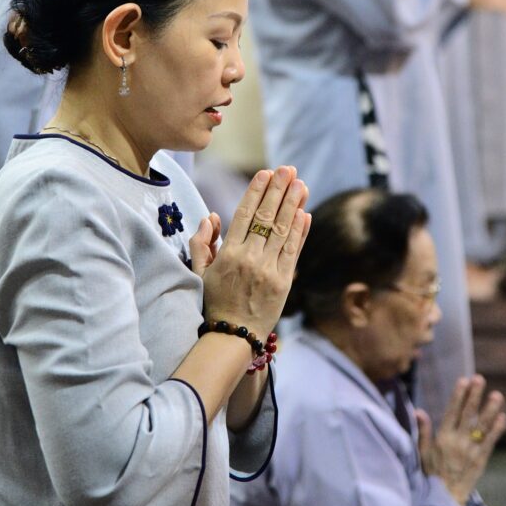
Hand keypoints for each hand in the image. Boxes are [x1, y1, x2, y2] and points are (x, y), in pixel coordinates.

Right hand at [194, 166, 310, 338]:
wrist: (233, 336)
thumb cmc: (214, 302)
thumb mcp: (200, 272)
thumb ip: (202, 243)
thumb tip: (211, 216)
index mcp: (228, 254)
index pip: (244, 214)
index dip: (256, 191)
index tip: (265, 172)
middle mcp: (249, 258)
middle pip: (266, 217)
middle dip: (278, 190)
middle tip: (287, 169)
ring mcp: (268, 270)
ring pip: (282, 230)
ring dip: (293, 204)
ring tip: (301, 184)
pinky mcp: (284, 282)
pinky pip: (294, 251)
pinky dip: (300, 231)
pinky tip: (305, 213)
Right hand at [416, 375, 505, 505]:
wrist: (445, 500)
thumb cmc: (431, 474)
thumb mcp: (422, 452)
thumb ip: (422, 431)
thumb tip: (418, 411)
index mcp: (442, 438)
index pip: (451, 412)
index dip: (458, 396)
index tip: (463, 380)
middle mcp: (457, 442)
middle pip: (468, 415)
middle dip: (474, 396)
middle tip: (480, 379)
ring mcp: (470, 451)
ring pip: (481, 427)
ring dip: (490, 410)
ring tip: (497, 395)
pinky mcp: (480, 461)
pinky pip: (490, 443)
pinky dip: (497, 430)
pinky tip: (503, 417)